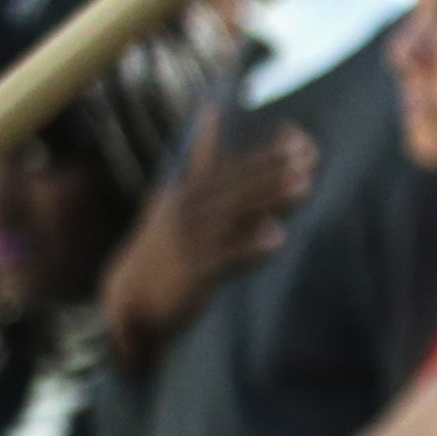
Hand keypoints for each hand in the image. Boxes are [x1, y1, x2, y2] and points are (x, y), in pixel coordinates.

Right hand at [105, 102, 308, 358]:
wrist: (131, 301)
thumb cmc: (167, 258)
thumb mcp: (184, 217)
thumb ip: (216, 193)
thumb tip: (242, 164)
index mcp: (184, 196)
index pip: (228, 168)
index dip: (262, 152)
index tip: (297, 133)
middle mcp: (183, 211)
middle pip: (234, 185)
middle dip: (270, 168)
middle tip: (305, 154)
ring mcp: (185, 239)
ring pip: (232, 212)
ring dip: (269, 196)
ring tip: (305, 184)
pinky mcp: (190, 271)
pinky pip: (223, 255)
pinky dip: (249, 245)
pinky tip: (279, 237)